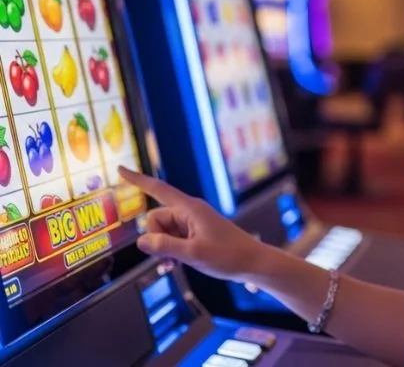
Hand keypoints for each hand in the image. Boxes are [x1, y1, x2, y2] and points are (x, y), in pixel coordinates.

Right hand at [119, 166, 265, 282]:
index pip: (158, 189)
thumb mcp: (193, 253)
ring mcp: (192, 223)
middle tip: (170, 259)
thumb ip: (164, 246)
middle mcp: (189, 212)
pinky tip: (173, 266)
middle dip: (155, 239)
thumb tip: (141, 241)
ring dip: (162, 249)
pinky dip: (169, 252)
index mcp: (190, 208)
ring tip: (175, 264)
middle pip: (156, 219)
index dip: (137, 180)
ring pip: (162, 232)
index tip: (120, 169)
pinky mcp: (195, 234)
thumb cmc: (228, 256)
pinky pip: (172, 239)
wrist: (252, 263)